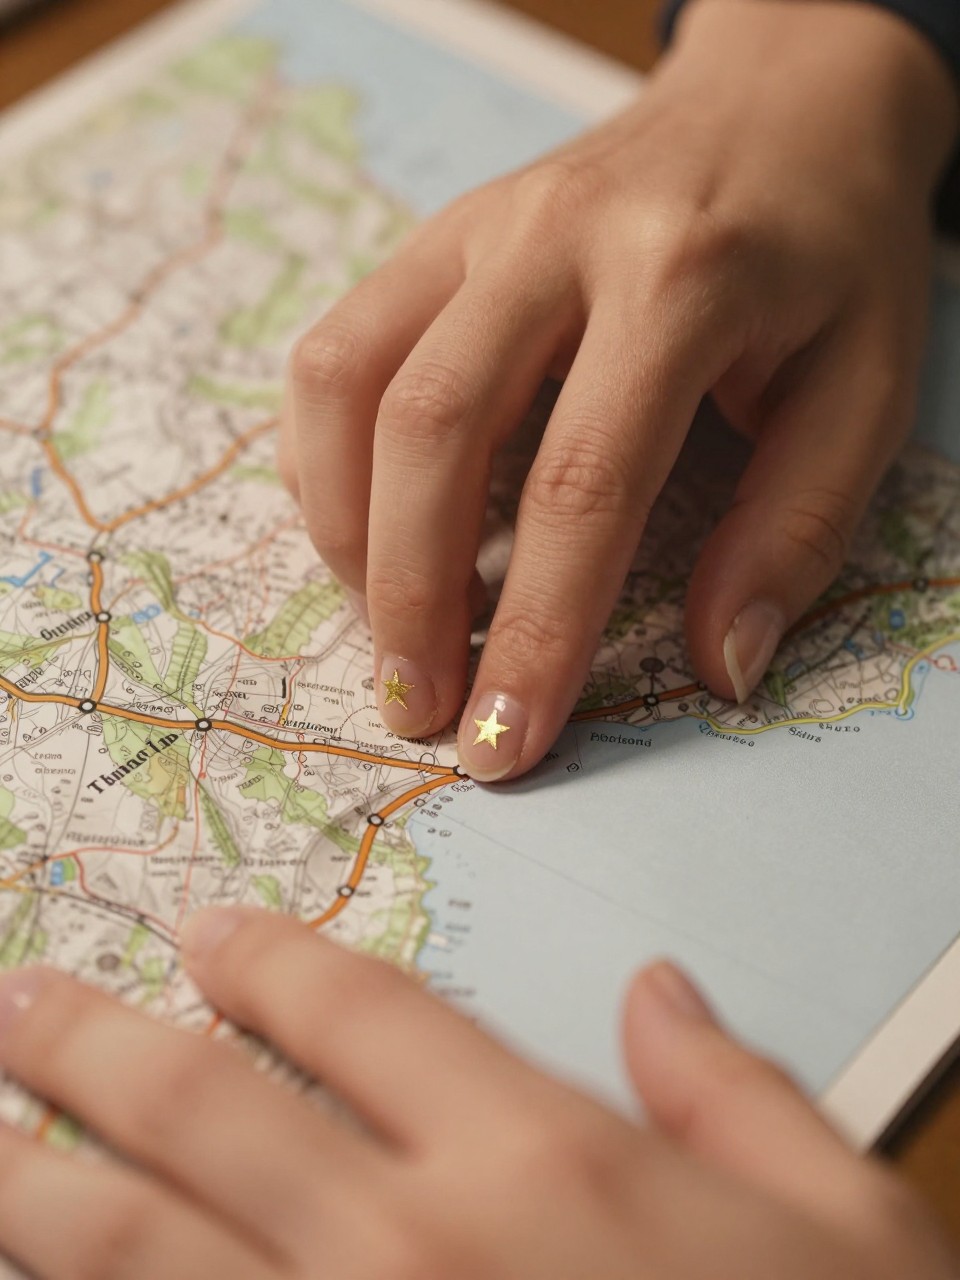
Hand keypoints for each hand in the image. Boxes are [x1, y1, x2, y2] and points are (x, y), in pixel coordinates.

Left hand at [0, 909, 953, 1278]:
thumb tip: (659, 991)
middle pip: (207, 1119)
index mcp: (543, 1167)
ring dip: (39, 1194)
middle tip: (15, 1006)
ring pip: (142, 1260)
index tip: (205, 933)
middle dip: (92, 1053)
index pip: (363, 1017)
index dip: (271, 963)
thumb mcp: (846, 1235)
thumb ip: (739, 1095)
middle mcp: (415, 1256)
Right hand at [279, 0, 957, 780]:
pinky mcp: (435, 237)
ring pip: (352, 386)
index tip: (506, 742)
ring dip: (349, 534)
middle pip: (434, 434)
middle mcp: (556, 239)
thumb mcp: (867, 387)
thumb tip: (719, 667)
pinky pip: (337, 351)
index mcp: (683, 278)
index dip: (537, 633)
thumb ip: (795, 529)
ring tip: (390, 634)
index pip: (582, 485)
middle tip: (422, 711)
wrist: (783, 102)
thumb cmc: (834, 255)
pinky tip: (369, 532)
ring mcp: (479, 228)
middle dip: (414, 599)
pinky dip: (325, 461)